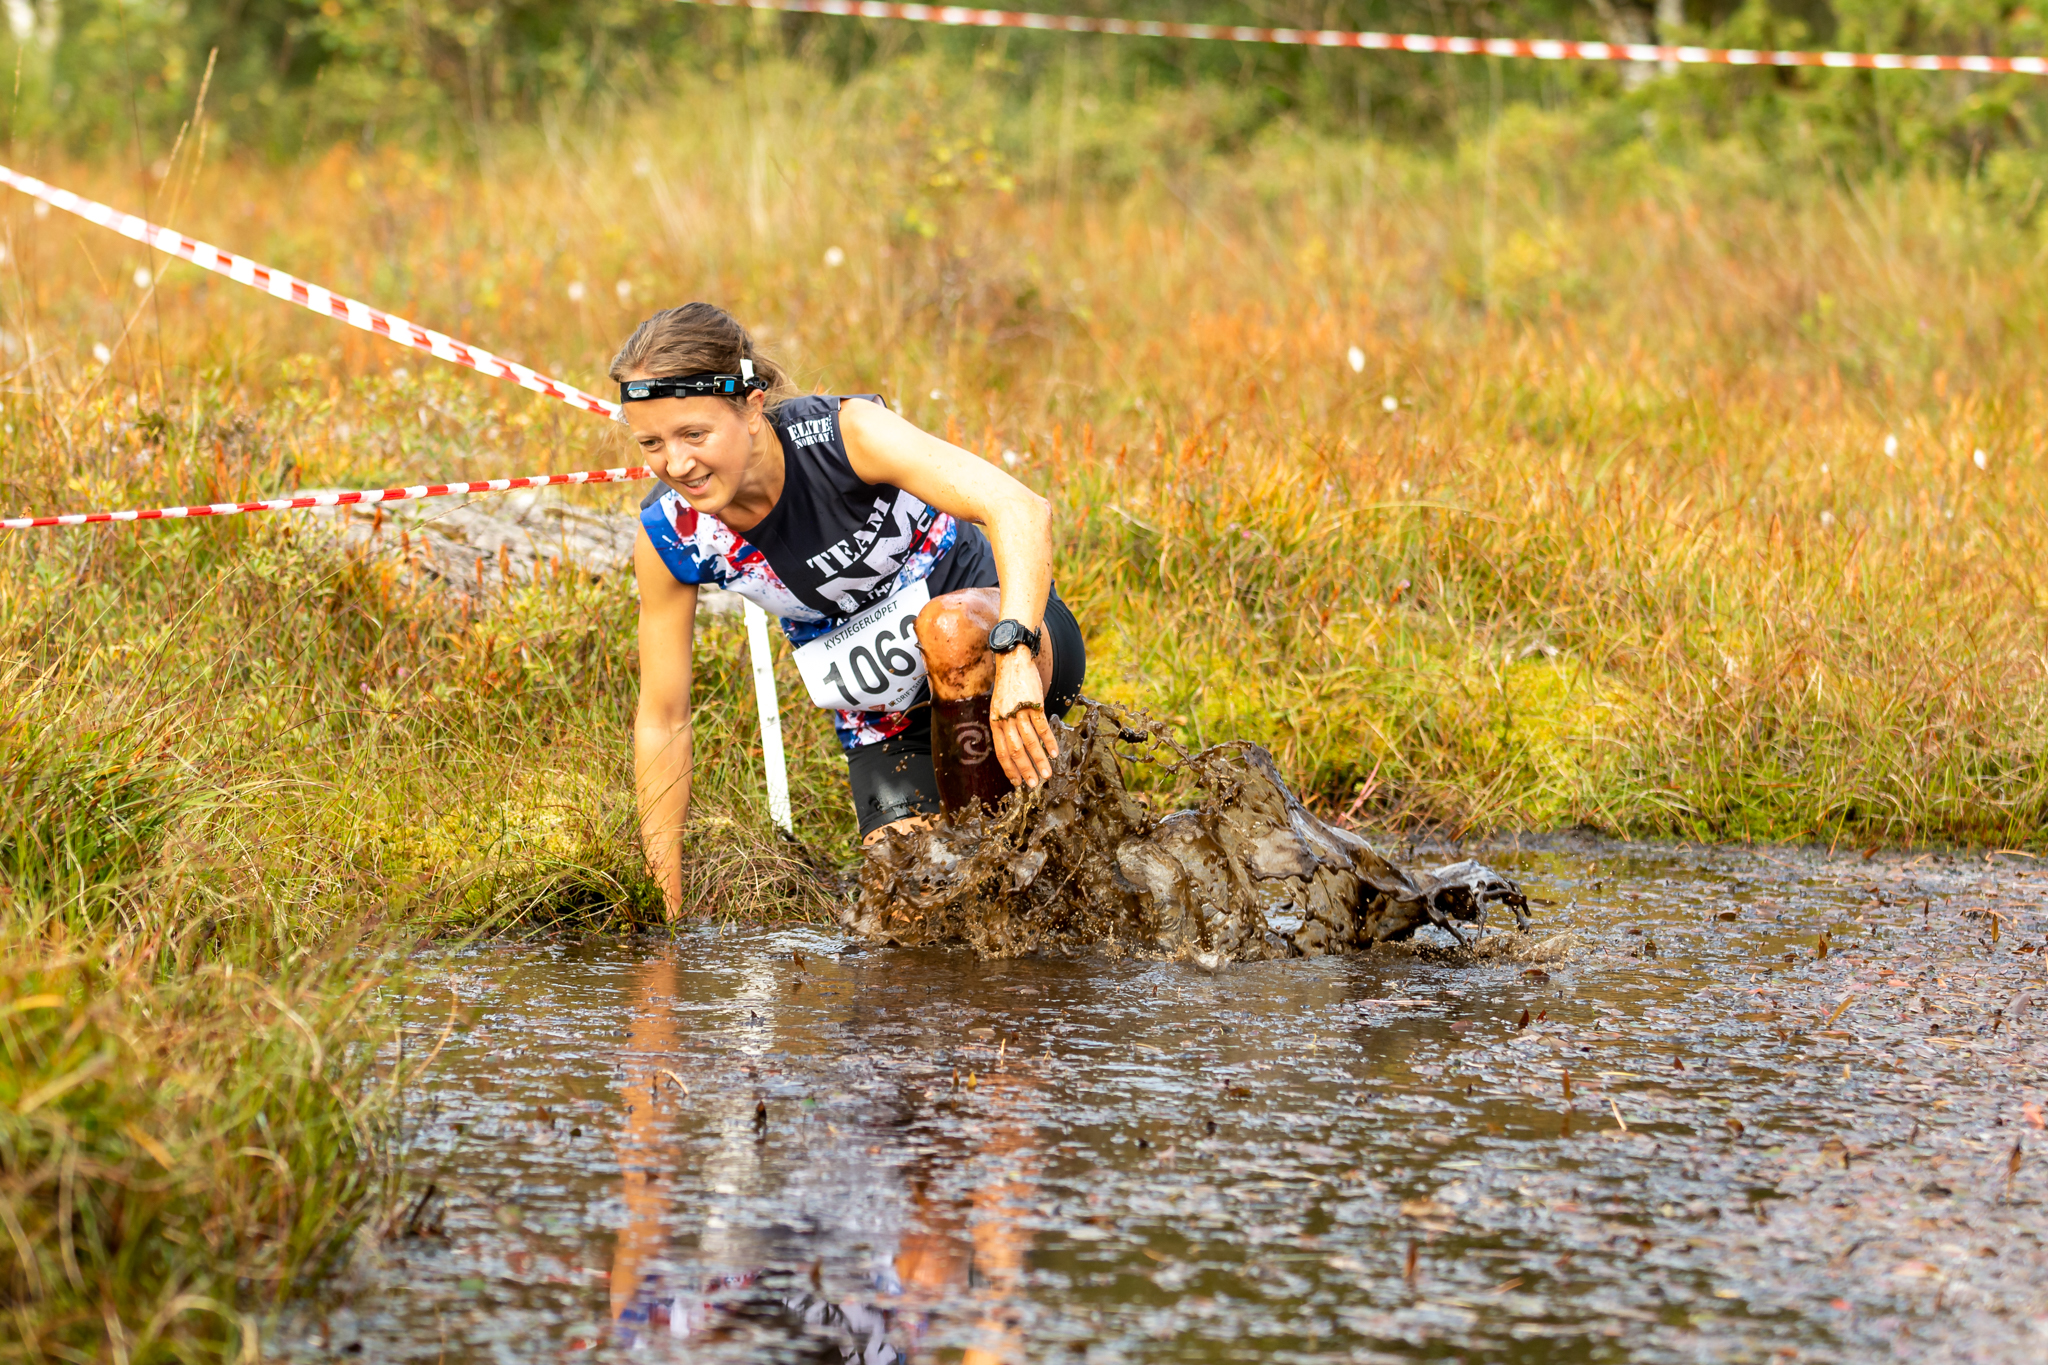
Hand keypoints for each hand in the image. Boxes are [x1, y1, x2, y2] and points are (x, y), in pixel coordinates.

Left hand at [989, 649, 1057, 787]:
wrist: (1013, 660)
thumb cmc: (1008, 686)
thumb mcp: (999, 707)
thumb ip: (1005, 725)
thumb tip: (1015, 747)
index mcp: (995, 722)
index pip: (1001, 751)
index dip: (1009, 768)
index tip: (1017, 782)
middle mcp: (1005, 719)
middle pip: (1016, 750)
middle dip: (1025, 770)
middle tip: (1034, 784)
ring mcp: (1020, 711)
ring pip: (1030, 742)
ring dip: (1039, 760)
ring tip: (1047, 774)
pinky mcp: (1034, 704)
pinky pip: (1042, 727)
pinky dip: (1049, 742)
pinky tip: (1054, 753)